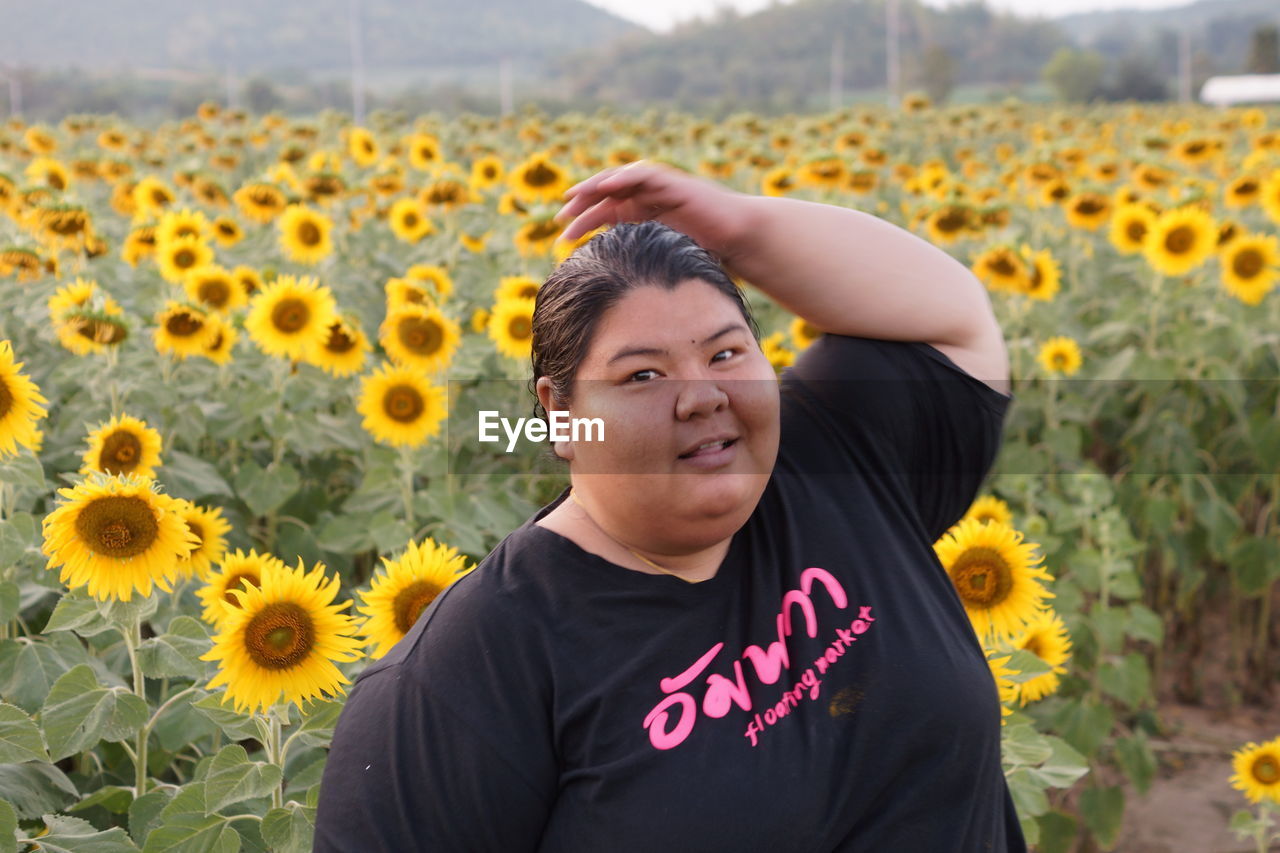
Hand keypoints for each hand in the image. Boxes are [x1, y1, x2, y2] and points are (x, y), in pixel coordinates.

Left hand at [553, 161, 752, 258]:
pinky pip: (642, 174)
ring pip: (618, 181)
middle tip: (559, 220)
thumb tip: (616, 293)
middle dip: (581, 206)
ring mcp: (659, 187)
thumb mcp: (666, 260)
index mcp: (642, 214)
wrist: (739, 239)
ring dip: (594, 188)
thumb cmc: (709, 254)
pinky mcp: (672, 182)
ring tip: (573, 198)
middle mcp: (647, 198)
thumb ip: (643, 265)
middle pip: (605, 196)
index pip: (605, 213)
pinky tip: (605, 186)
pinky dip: (623, 177)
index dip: (582, 223)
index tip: (562, 239)